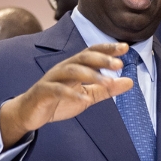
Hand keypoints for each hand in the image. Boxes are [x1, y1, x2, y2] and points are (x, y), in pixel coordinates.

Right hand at [0, 43, 132, 146]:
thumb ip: (106, 89)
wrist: (30, 113)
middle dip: (102, 59)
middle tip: (119, 64)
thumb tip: (130, 82)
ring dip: (91, 75)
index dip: (107, 49)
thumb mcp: (87, 96)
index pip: (92, 52)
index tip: (125, 47)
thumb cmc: (59, 101)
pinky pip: (58, 90)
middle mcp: (64, 68)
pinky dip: (71, 94)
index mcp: (75, 66)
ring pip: (72, 71)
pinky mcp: (43, 92)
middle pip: (84, 57)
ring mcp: (52, 78)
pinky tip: (84, 99)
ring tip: (107, 82)